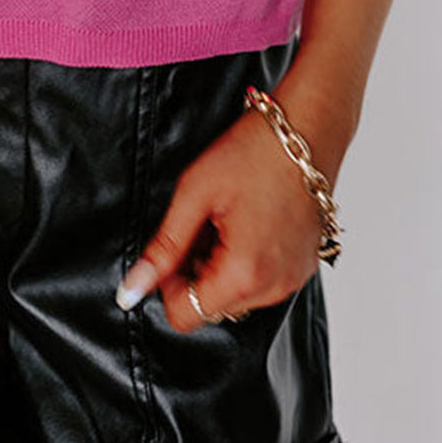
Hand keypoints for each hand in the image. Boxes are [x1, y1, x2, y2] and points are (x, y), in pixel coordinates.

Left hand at [116, 104, 344, 332]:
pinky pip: (262, 281)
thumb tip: (133, 289)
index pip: (185, 315)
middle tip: (202, 222)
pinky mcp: (304, 267)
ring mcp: (294, 279)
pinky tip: (248, 222)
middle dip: (196, 271)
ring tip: (228, 218)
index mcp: (245, 274)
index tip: (174, 245)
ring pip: (236, 296)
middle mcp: (275, 287)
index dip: (168, 283)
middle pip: (212, 307)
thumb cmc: (255, 151)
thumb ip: (163, 248)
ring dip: (221, 266)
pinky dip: (247, 261)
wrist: (308, 127)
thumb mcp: (195, 194)